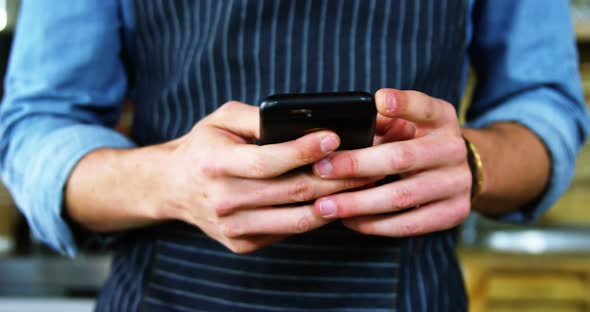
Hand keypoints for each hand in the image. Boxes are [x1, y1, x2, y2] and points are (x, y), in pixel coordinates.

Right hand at [158, 101, 375, 252]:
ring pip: (297, 218)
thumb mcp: (222, 118)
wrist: (174, 187)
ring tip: (365, 183)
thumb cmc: (205, 146)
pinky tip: (337, 200)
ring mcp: (232, 227)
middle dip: (336, 176)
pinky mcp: (242, 244)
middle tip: (369, 161)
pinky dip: (317, 216)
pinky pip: (290, 230)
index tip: (335, 137)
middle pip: (291, 191)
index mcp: (214, 163)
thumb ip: (259, 117)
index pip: (267, 160)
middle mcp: (222, 199)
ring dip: (336, 200)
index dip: (304, 150)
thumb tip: (304, 120)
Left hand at [311, 89, 470, 236]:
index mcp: (441, 118)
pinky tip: (350, 220)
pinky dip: (375, 225)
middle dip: (356, 165)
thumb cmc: (419, 143)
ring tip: (326, 206)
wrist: (458, 172)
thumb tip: (336, 132)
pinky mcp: (455, 212)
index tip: (379, 100)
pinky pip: (409, 224)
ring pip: (402, 197)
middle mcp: (454, 148)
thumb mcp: (409, 123)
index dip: (402, 103)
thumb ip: (381, 122)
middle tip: (321, 170)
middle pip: (402, 157)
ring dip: (358, 203)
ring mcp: (457, 183)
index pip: (423, 106)